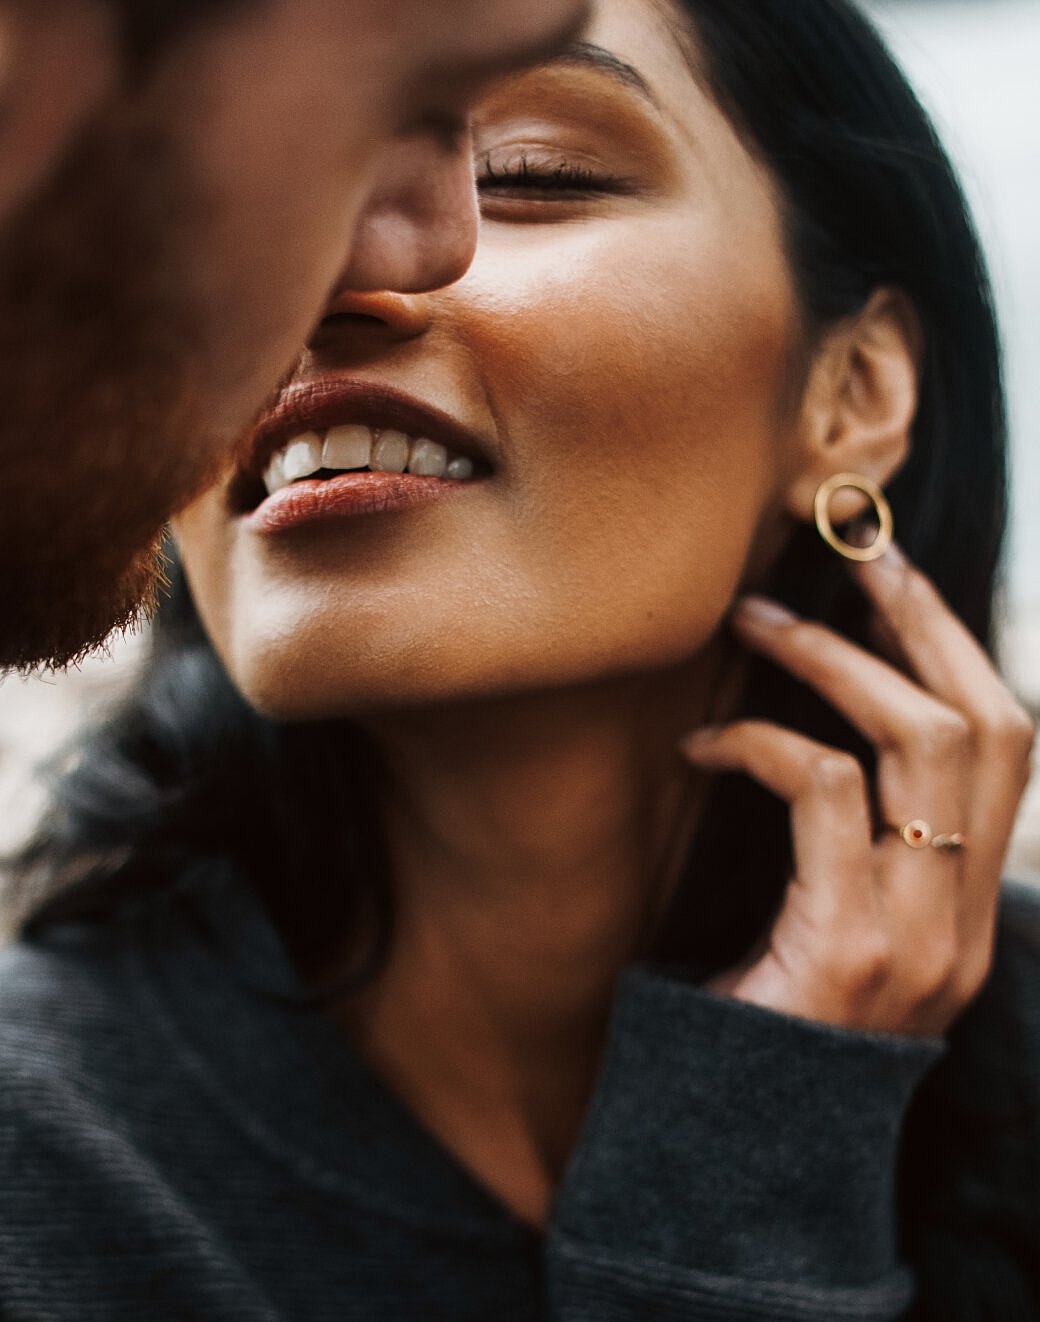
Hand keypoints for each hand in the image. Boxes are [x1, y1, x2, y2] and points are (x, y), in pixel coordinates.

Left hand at [680, 542, 1034, 1036]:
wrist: (739, 1152)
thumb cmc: (767, 1022)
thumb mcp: (832, 929)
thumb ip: (853, 847)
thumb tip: (812, 727)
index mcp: (969, 906)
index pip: (1005, 746)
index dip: (956, 645)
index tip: (895, 572)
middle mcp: (965, 919)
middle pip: (987, 725)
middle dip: (920, 621)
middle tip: (848, 553)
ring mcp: (920, 937)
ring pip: (917, 741)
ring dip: (830, 661)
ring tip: (753, 625)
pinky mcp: (849, 948)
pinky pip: (821, 791)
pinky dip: (759, 744)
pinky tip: (701, 746)